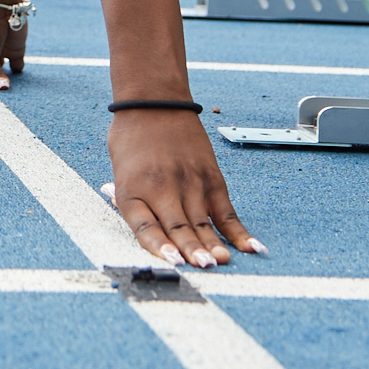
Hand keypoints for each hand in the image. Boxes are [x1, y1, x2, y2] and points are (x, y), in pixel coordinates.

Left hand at [108, 110, 260, 267]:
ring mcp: (189, 181)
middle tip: (203, 268)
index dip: (159, 245)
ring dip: (213, 244)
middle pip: (178, 225)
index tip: (172, 261)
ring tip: (221, 262)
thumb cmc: (131, 137)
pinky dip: (238, 231)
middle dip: (191, 250)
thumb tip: (139, 231)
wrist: (155, 100)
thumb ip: (126, 202)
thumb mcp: (118, 170)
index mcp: (132, 189)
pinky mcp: (210, 177)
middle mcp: (162, 187)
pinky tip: (250, 247)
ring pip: (203, 221)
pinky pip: (226, 210)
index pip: (145, 225)